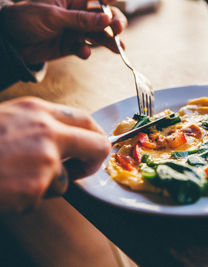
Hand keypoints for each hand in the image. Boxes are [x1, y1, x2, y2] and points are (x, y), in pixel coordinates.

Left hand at [0, 0, 126, 63]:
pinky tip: (83, 53)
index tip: (116, 10)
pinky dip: (86, 51)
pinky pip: (85, 48)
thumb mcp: (54, 17)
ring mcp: (75, 30)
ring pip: (99, 35)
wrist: (10, 43)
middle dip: (114, 23)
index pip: (97, 0)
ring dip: (108, 41)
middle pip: (103, 18)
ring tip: (118, 48)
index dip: (109, 4)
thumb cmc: (26, 19)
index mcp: (72, 0)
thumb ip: (81, 20)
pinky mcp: (72, 45)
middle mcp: (77, 14)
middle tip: (118, 29)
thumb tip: (106, 19)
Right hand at [0, 97, 110, 212]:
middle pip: (97, 146)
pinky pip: (43, 197)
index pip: (86, 119)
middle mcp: (47, 131)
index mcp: (37, 110)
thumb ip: (38, 125)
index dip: (95, 136)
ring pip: (67, 180)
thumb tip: (65, 138)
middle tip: (80, 170)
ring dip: (48, 185)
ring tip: (15, 178)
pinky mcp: (36, 186)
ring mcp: (44, 159)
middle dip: (92, 163)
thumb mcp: (8, 120)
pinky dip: (28, 199)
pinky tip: (6, 189)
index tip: (93, 148)